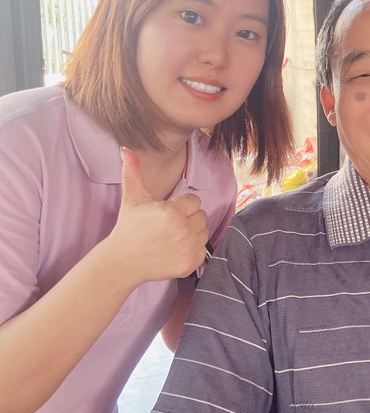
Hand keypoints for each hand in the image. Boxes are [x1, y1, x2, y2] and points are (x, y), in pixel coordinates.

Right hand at [108, 148, 208, 283]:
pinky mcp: (189, 264)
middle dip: (187, 218)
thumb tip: (126, 148)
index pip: (194, 201)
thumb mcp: (132, 197)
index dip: (181, 205)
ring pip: (203, 232)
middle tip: (168, 225)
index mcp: (171, 212)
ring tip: (171, 236)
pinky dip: (192, 250)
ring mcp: (187, 248)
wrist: (123, 261)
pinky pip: (203, 250)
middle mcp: (182, 230)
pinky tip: (174, 249)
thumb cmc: (129, 227)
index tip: (167, 212)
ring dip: (191, 233)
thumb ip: (133, 172)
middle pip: (201, 216)